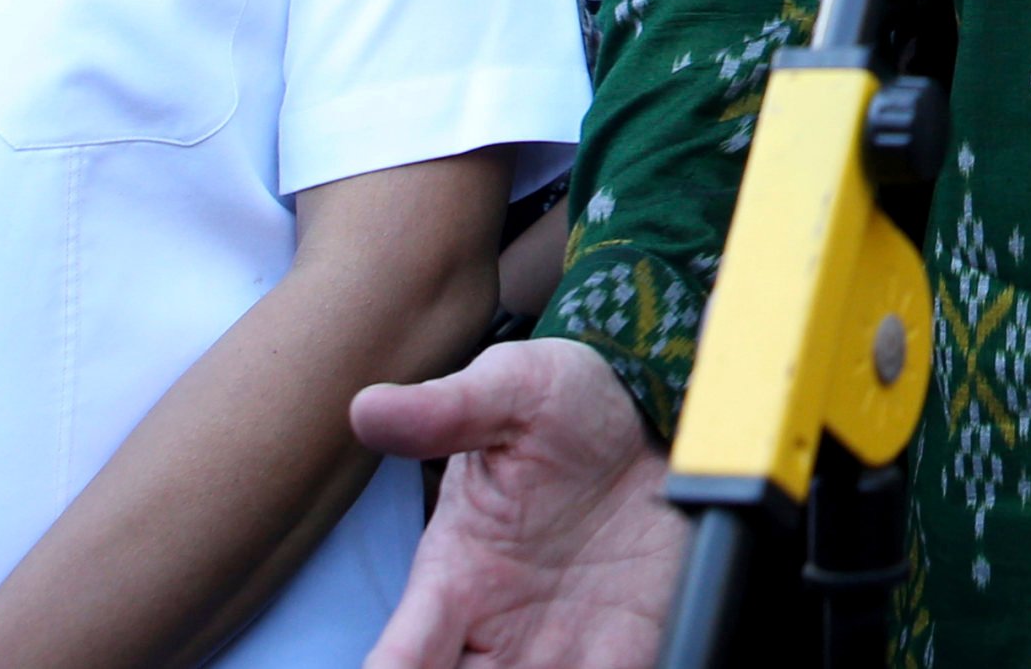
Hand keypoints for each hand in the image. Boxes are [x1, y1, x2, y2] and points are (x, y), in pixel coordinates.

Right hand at [358, 337, 681, 668]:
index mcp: (453, 583)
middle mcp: (498, 635)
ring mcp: (562, 652)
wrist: (662, 416)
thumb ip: (446, 410)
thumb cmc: (570, 405)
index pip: (399, 664)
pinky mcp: (626, 654)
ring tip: (563, 664)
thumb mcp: (513, 389)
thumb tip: (369, 409)